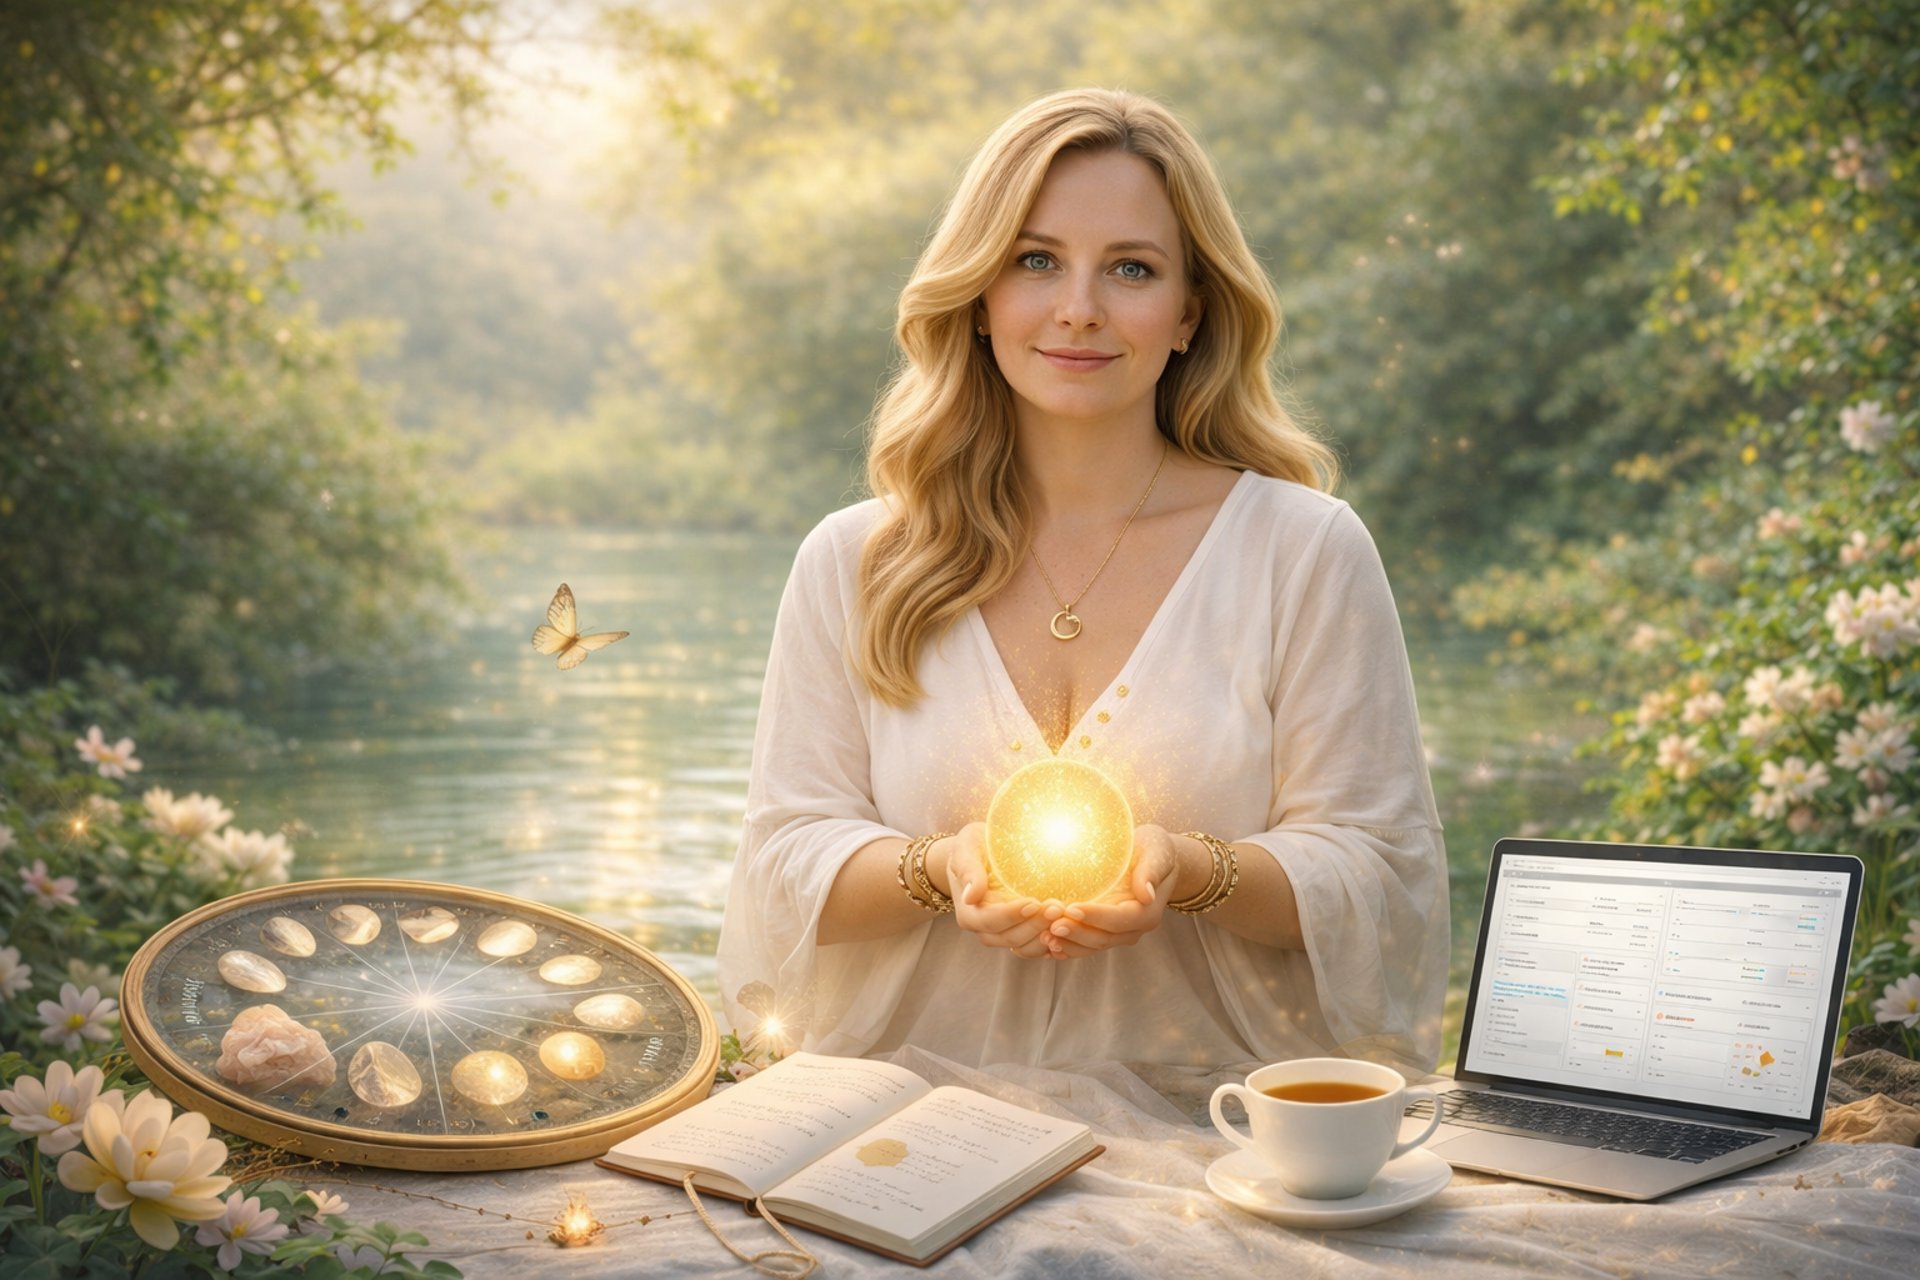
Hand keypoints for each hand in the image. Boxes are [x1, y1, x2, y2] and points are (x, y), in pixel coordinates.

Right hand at [939, 823, 1055, 958]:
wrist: (979, 854)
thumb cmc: (972, 847)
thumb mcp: (966, 849)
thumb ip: (967, 870)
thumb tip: (971, 896)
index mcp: (969, 912)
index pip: (990, 921)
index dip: (1012, 915)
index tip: (1033, 902)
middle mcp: (984, 929)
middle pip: (1010, 937)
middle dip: (1035, 925)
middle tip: (1057, 907)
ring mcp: (1003, 934)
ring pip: (1024, 947)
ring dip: (1046, 935)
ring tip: (1064, 915)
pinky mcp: (1020, 933)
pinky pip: (1035, 946)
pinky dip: (1051, 942)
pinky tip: (1067, 927)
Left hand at [1041, 825, 1184, 957]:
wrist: (1152, 857)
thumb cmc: (1153, 848)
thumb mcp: (1157, 851)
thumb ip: (1151, 872)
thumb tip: (1146, 894)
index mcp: (1147, 912)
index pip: (1120, 919)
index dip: (1096, 916)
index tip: (1072, 908)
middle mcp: (1133, 928)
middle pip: (1103, 938)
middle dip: (1077, 933)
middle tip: (1051, 925)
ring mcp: (1118, 933)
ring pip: (1092, 946)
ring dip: (1068, 944)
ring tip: (1044, 938)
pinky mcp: (1104, 931)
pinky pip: (1085, 946)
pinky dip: (1067, 948)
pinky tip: (1047, 947)